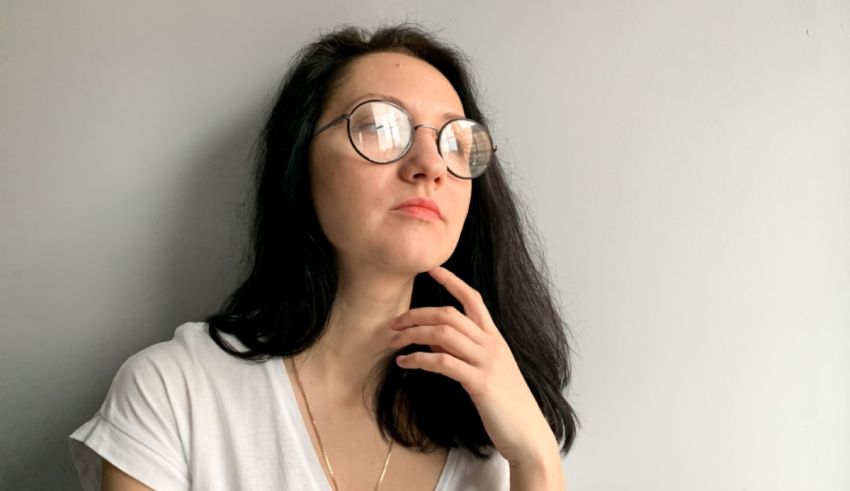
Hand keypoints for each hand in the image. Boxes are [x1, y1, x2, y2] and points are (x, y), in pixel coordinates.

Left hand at [388, 266, 560, 467]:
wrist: (528, 433)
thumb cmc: (504, 403)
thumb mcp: (484, 370)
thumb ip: (461, 350)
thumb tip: (430, 336)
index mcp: (494, 338)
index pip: (473, 299)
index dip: (452, 281)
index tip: (431, 269)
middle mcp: (491, 344)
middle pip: (450, 314)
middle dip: (417, 314)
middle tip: (394, 323)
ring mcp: (487, 362)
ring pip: (444, 333)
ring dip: (413, 334)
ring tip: (394, 342)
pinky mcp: (480, 383)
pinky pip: (444, 362)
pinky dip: (419, 359)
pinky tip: (405, 363)